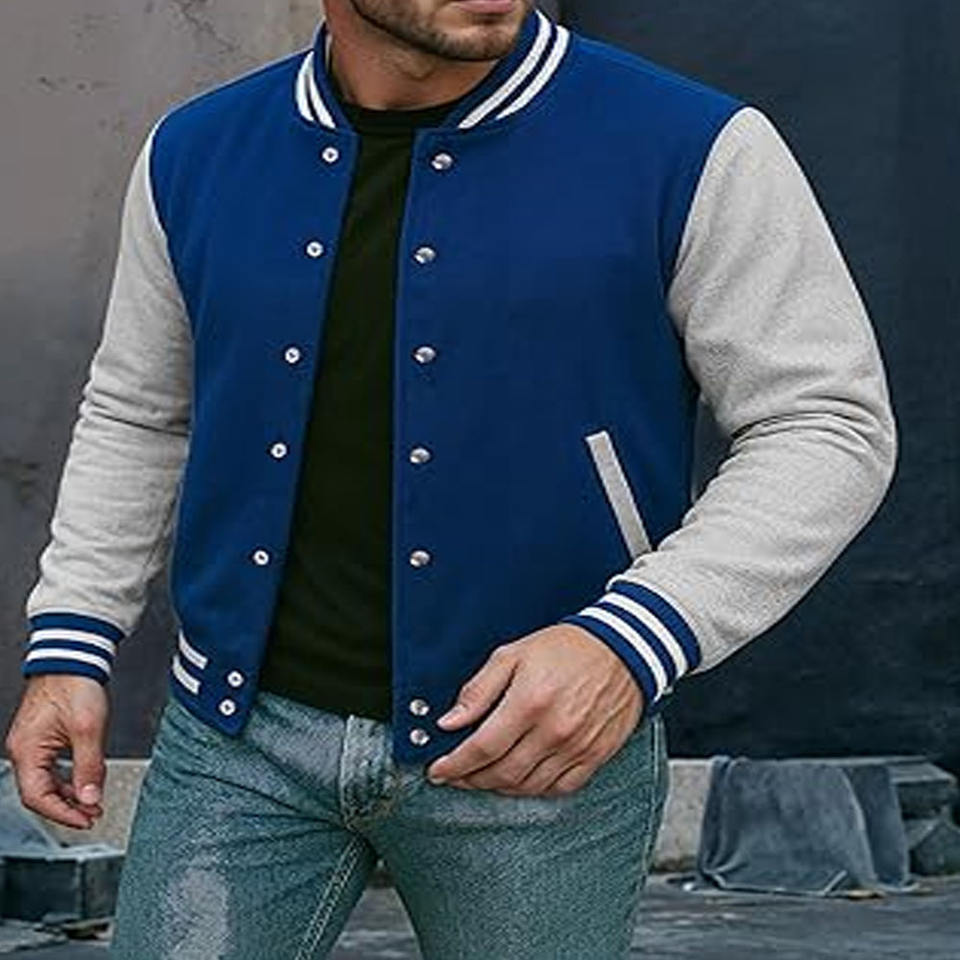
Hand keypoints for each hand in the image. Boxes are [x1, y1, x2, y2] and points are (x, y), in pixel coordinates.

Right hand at [4, 674, 108, 828]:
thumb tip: (91, 799)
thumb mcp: (89, 729)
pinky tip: (83, 782)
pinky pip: (50, 767)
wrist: (74, 657)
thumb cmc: (76, 685)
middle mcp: (23, 749)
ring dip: (68, 794)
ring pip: (46, 781)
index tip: (86, 820)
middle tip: (92, 815)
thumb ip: (89, 767)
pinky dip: (67, 778)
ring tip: (92, 803)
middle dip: (66, 808)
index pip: (38, 798)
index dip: (62, 814)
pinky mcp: (41, 736)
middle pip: (39, 793)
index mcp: (27, 751)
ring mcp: (31, 743)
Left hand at [425, 623, 643, 796]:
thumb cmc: (566, 649)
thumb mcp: (513, 654)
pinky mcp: (595, 756)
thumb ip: (478, 690)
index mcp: (529, 702)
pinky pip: (559, 788)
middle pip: (501, 773)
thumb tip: (449, 721)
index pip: (482, 748)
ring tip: (483, 776)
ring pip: (527, 786)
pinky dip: (534, 789)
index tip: (437, 770)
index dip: (454, 764)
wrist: (623, 650)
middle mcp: (554, 730)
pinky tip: (520, 778)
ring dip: (498, 787)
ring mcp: (577, 747)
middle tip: (456, 774)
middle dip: (471, 779)